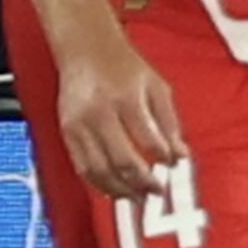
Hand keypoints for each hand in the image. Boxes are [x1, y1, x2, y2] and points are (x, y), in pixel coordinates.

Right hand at [48, 12, 184, 196]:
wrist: (86, 49)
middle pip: (122, 161)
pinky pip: (83, 167)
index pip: (148, 140)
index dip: (163, 160)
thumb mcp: (156, 87)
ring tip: (138, 198)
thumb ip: (170, 123)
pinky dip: (99, 184)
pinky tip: (115, 189)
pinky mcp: (66, 132)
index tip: (174, 169)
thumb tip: (181, 155)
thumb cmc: (123, 66)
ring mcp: (79, 125)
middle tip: (157, 193)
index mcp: (125, 98)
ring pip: (100, 170)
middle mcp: (98, 113)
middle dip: (142, 183)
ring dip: (121, 190)